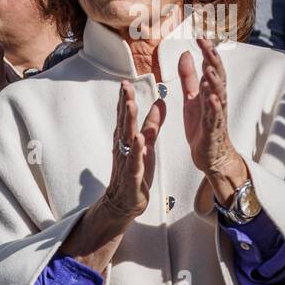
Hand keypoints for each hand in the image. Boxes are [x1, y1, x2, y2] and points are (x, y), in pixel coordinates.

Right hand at [102, 80, 165, 225]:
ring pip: (128, 138)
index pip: (126, 116)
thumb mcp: (147, 144)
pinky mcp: (133, 175)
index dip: (126, 99)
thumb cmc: (135, 172)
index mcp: (126, 139)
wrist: (124, 202)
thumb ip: (152, 124)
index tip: (125, 82)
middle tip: (125, 86)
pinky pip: (135, 161)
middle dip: (125, 104)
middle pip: (124, 122)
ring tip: (131, 105)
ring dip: (129, 121)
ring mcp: (127, 161)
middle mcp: (123, 147)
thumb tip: (160, 102)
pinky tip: (139, 138)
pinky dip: (137, 150)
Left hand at [179, 36, 247, 203]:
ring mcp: (217, 115)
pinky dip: (214, 107)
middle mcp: (217, 100)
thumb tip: (186, 52)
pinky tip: (212, 97)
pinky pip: (216, 117)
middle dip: (212, 59)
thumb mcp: (191, 98)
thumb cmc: (202, 125)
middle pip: (217, 76)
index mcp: (210, 91)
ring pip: (218, 94)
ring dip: (214, 81)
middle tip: (207, 43)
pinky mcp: (214, 130)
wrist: (210, 155)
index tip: (200, 34)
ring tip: (208, 67)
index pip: (211, 66)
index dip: (207, 51)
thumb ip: (188, 77)